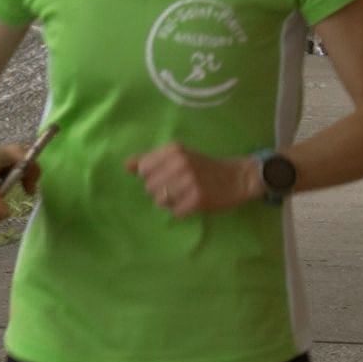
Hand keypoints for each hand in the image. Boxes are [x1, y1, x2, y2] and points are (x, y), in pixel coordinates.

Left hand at [132, 144, 262, 216]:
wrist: (236, 177)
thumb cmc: (203, 166)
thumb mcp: (178, 156)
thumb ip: (151, 159)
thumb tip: (126, 165)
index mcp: (174, 150)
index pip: (144, 169)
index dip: (151, 177)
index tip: (166, 176)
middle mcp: (181, 163)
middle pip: (150, 187)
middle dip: (161, 190)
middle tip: (178, 187)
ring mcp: (190, 181)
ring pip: (160, 200)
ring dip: (170, 202)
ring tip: (184, 195)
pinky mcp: (198, 199)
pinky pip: (175, 212)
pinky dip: (181, 210)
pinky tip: (191, 203)